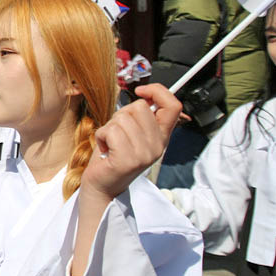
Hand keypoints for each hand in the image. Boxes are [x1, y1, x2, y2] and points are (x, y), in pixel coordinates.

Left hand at [80, 83, 180, 201]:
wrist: (102, 185)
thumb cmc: (112, 155)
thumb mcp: (132, 132)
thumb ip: (141, 116)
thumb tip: (144, 94)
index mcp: (162, 137)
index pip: (174, 106)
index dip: (158, 91)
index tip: (141, 91)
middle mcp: (158, 146)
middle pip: (140, 107)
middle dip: (122, 115)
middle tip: (117, 134)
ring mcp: (145, 154)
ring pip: (122, 118)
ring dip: (109, 127)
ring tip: (111, 144)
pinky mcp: (128, 160)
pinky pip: (110, 130)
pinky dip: (101, 136)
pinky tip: (105, 149)